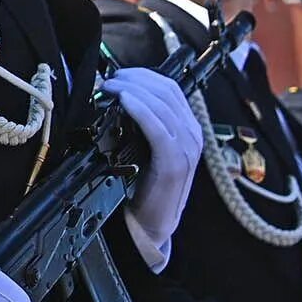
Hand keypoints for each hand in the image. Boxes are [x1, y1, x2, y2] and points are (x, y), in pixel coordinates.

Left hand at [103, 67, 200, 267]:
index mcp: (188, 129)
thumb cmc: (144, 187)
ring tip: (109, 87)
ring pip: (162, 105)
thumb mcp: (146, 148)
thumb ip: (143, 124)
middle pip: (166, 91)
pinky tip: (124, 100)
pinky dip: (140, 109)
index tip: (117, 74)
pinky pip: (158, 127)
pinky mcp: (174, 163)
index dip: (142, 75)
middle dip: (135, 79)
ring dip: (133, 89)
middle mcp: (192, 135)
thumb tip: (119, 94)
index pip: (170, 88)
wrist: (150, 226)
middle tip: (109, 79)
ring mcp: (186, 148)